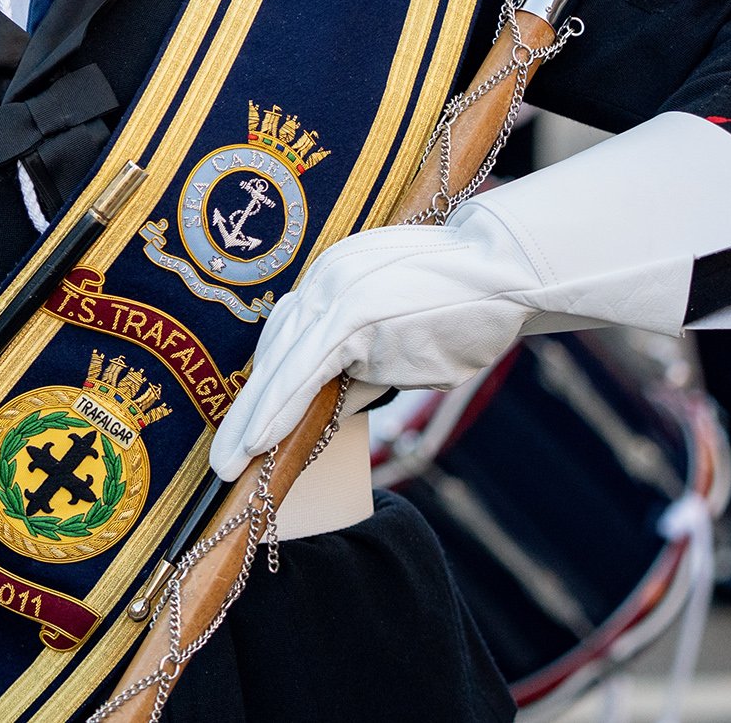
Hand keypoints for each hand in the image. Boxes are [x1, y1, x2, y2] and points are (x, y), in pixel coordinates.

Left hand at [211, 218, 537, 477]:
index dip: (267, 384)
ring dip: (251, 419)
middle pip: (273, 350)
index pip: (288, 336)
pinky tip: (258, 442)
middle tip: (223, 454)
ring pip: (281, 364)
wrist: (507, 268)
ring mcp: (335, 291)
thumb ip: (364, 365)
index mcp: (335, 278)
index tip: (248, 422)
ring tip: (228, 463)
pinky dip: (278, 408)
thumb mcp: (402, 335)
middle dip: (247, 407)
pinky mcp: (350, 313)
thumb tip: (333, 405)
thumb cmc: (465, 303)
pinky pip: (304, 370)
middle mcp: (325, 278)